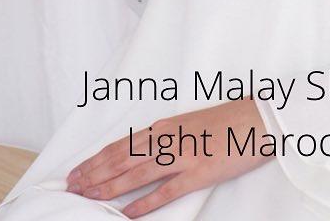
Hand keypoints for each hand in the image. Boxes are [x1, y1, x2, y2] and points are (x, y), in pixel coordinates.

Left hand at [64, 98, 272, 216]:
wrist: (257, 118)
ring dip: (109, 186)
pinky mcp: (199, 172)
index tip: (78, 170)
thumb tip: (143, 150)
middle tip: (72, 187)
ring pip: (136, 173)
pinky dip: (144, 204)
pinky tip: (127, 214)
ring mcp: (182, 156)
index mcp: (165, 126)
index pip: (122, 145)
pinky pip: (165, 191)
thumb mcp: (189, 124)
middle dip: (94, 173)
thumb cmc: (226, 121)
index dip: (97, 159)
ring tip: (88, 197)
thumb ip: (166, 136)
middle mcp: (168, 138)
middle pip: (122, 158)